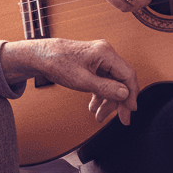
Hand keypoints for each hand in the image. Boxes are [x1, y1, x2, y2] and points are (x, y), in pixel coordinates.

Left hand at [1, 37, 138, 124]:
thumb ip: (105, 88)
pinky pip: (104, 80)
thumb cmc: (57, 63)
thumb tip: (125, 94)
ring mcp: (100, 58)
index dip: (132, 94)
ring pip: (112, 82)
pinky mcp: (94, 63)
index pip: (128, 75)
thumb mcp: (82, 80)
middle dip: (118, 101)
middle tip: (119, 119)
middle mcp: (106, 53)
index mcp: (106, 53)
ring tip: (99, 116)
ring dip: (107, 100)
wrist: (41, 56)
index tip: (130, 110)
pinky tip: (94, 106)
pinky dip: (100, 94)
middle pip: (121, 80)